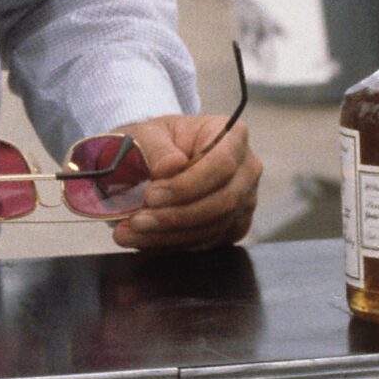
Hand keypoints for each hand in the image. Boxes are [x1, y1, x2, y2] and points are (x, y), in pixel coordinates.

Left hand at [110, 114, 260, 251]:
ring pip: (214, 226)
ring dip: (169, 235)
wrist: (158, 160)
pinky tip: (146, 240)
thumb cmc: (157, 142)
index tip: (151, 195)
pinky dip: (174, 244)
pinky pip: (208, 242)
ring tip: (131, 233)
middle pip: (222, 202)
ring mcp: (244, 201)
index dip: (187, 185)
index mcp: (232, 136)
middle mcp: (247, 170)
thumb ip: (156, 147)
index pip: (221, 165)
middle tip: (138, 220)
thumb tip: (170, 166)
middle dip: (176, 216)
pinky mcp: (233, 226)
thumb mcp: (147, 133)